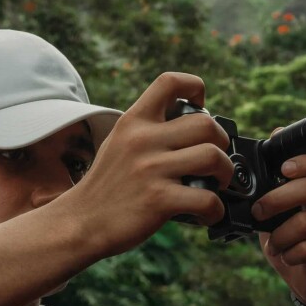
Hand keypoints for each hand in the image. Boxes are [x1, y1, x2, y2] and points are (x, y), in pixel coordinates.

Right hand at [72, 72, 233, 256]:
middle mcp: (143, 140)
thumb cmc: (107, 185)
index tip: (200, 106)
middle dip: (222, 142)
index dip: (194, 86)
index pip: (169, 82)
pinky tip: (208, 214)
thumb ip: (149, 131)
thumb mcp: (119, 143)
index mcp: (134, 121)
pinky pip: (207, 198)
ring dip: (226, 173)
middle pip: (206, 123)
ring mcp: (151, 169)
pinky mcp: (159, 199)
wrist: (80, 223)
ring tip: (218, 183)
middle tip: (216, 159)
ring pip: (213, 156)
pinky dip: (215, 210)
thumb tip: (192, 126)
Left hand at [253, 149, 305, 305]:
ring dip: (280, 236)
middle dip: (277, 199)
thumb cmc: (293, 240)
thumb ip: (271, 195)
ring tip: (273, 246)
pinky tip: (288, 257)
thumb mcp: (278, 214)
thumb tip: (250, 184)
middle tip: (258, 211)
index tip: (283, 168)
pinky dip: (291, 254)